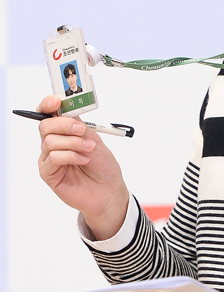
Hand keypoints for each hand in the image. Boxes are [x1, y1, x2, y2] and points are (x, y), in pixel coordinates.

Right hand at [37, 95, 129, 238]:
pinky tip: (83, 160)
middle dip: (64, 124)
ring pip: (50, 141)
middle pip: (45, 125)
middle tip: (82, 130)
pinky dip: (70, 156)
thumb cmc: (103, 166)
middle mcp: (54, 143)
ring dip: (73, 143)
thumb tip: (65, 110)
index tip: (56, 101)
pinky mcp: (48, 173)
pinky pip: (52, 157)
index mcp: (64, 131)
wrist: (109, 190)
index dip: (48, 104)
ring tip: (89, 150)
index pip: (48, 113)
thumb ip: (79, 125)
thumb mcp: (94, 139)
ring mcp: (49, 158)